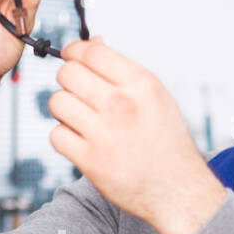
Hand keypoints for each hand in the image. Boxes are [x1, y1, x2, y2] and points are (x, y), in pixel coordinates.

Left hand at [48, 38, 226, 233]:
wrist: (178, 190)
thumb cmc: (167, 142)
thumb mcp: (156, 97)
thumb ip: (123, 71)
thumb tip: (93, 43)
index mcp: (141, 84)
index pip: (91, 51)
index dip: (74, 51)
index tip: (72, 58)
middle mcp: (122, 105)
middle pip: (67, 73)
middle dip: (68, 80)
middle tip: (78, 93)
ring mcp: (104, 133)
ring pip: (57, 102)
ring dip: (64, 109)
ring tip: (80, 118)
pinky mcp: (90, 161)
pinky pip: (56, 135)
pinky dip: (64, 137)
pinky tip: (80, 140)